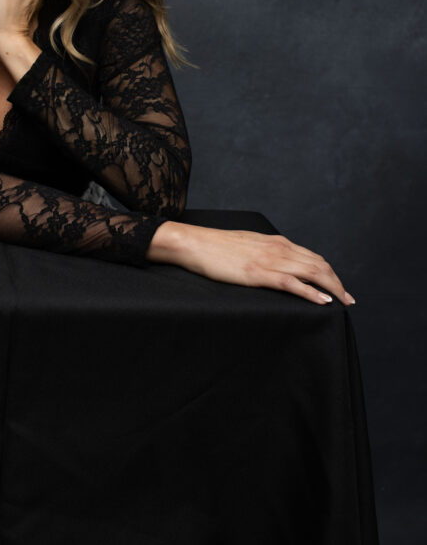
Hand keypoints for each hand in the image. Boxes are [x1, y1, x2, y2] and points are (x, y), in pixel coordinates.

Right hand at [148, 222, 355, 305]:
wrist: (195, 243)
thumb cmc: (217, 247)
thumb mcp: (248, 246)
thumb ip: (266, 253)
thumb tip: (277, 264)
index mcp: (276, 242)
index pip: (313, 257)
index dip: (330, 273)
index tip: (339, 287)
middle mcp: (278, 248)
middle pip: (319, 265)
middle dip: (337, 283)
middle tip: (349, 300)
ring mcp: (269, 260)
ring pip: (311, 273)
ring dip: (332, 288)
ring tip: (343, 302)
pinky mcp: (258, 273)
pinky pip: (292, 283)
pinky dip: (311, 292)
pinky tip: (322, 301)